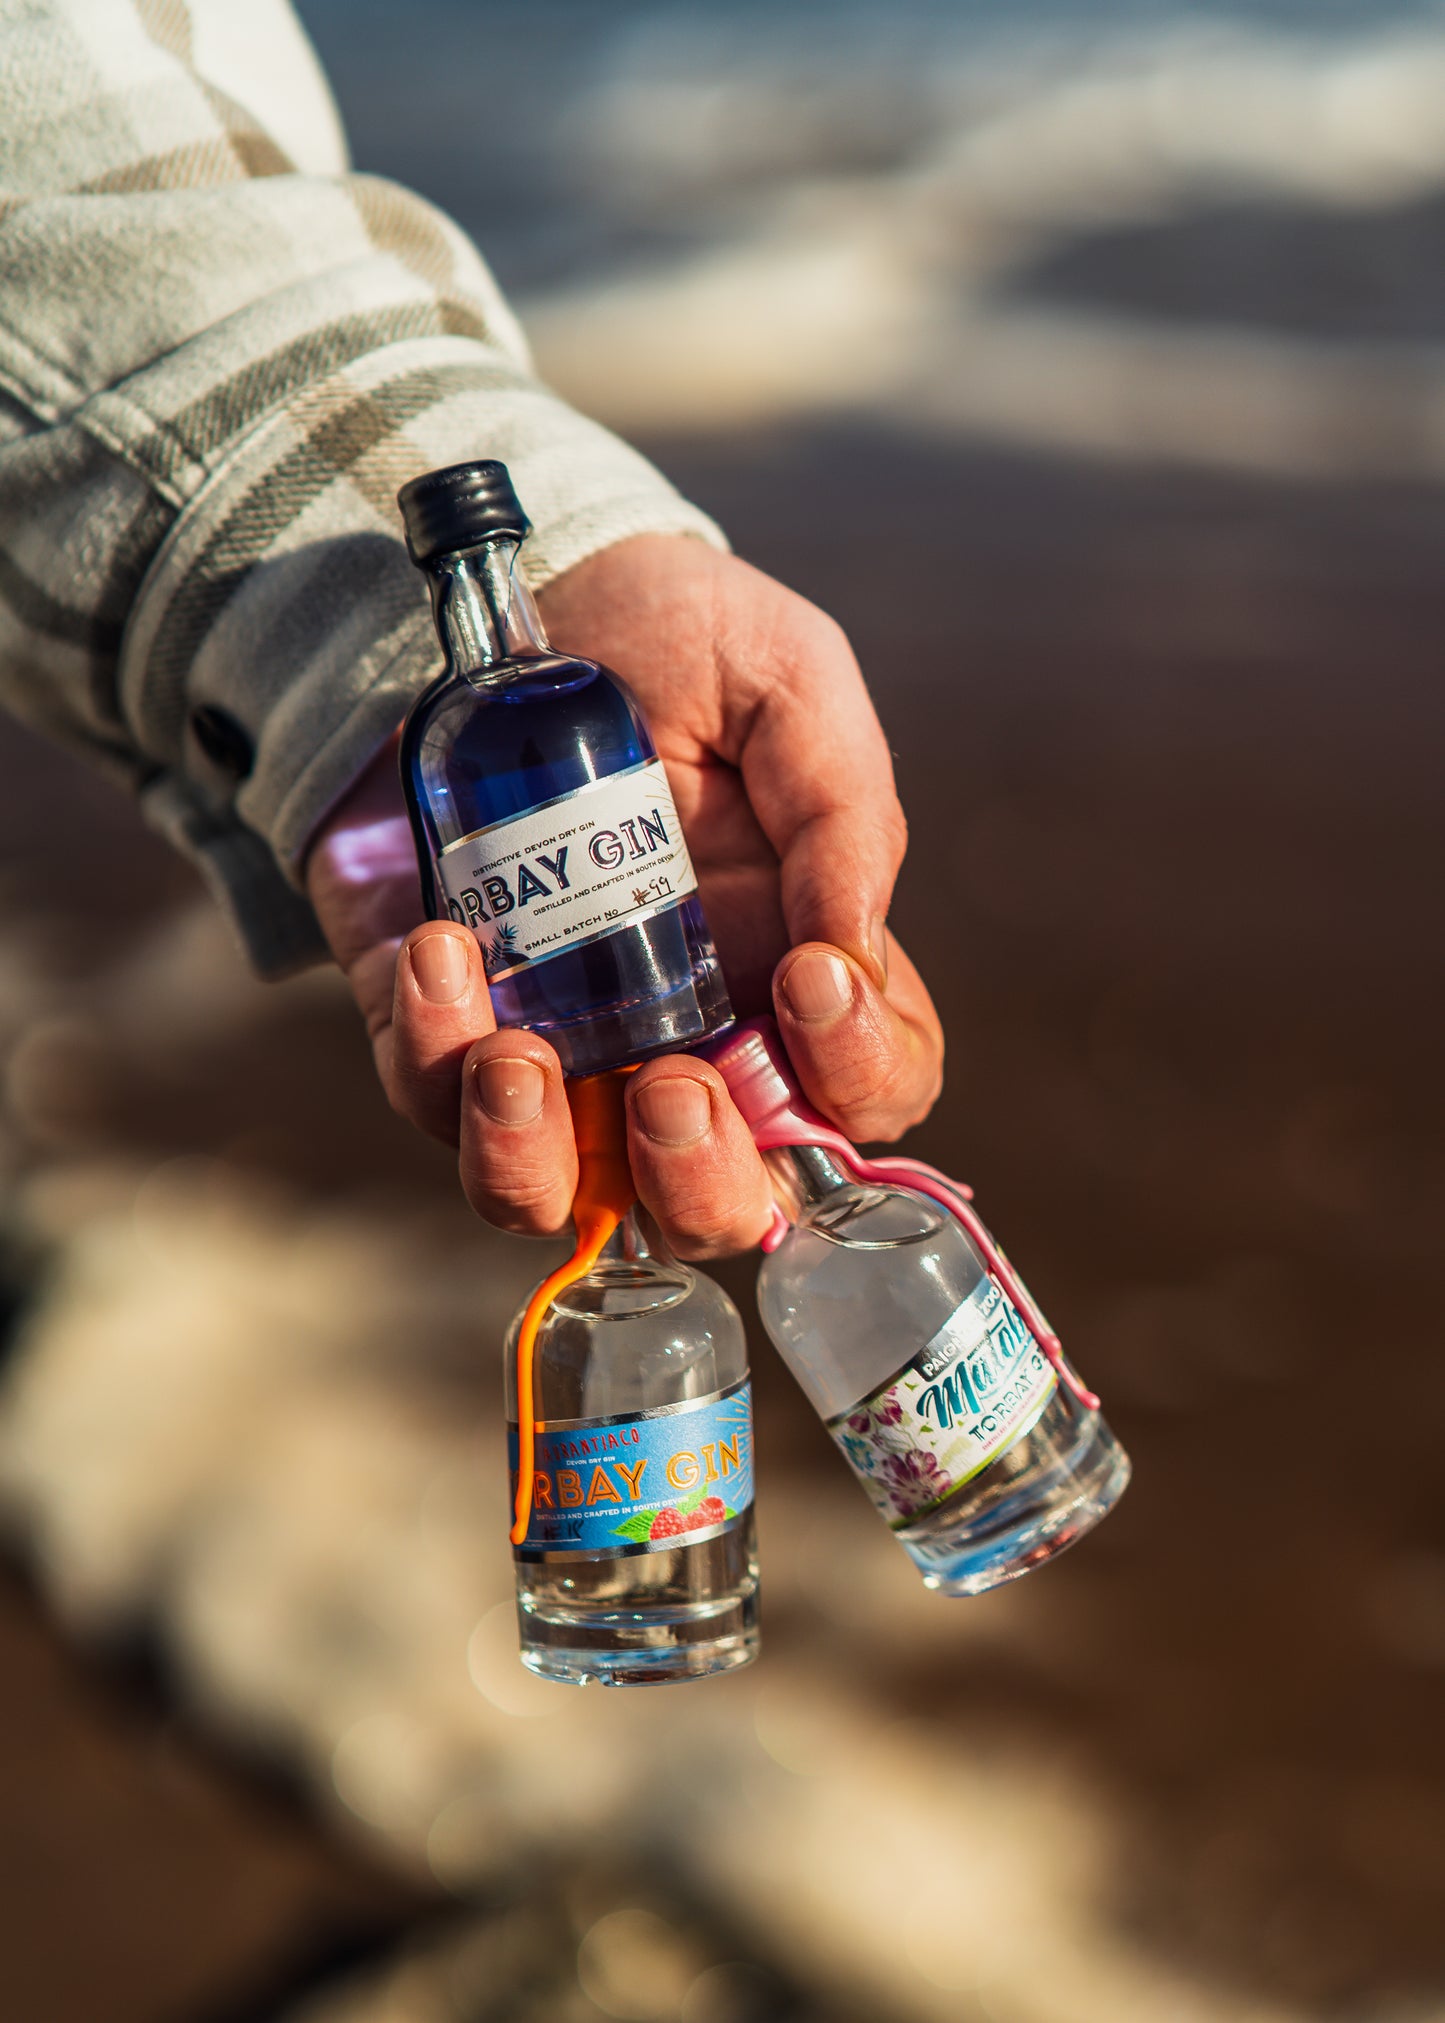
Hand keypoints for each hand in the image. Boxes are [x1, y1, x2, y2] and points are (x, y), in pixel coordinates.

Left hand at [305, 534, 942, 1254]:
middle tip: (678, 1083)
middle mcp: (688, 1037)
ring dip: (539, 1159)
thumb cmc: (674, 639)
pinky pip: (432, 1098)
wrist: (507, 592)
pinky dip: (433, 1052)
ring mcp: (562, 1046)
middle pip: (723, 1202)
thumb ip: (842, 809)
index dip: (860, 1077)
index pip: (864, 1094)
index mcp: (793, 971)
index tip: (812, 979)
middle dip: (703, 1180)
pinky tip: (439, 946)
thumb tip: (851, 950)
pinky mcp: (443, 1024)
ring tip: (519, 1056)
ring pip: (561, 1194)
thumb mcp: (788, 681)